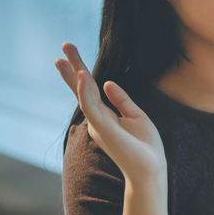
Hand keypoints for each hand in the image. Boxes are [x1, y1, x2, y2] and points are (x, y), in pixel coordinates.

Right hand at [56, 43, 165, 182]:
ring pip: (83, 94)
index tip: (71, 56)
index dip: (81, 73)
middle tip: (64, 45)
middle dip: (72, 68)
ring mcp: (98, 123)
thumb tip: (108, 82)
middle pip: (82, 88)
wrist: (150, 169)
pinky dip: (86, 91)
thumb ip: (122, 100)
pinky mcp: (103, 128)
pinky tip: (83, 75)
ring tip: (64, 55)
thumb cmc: (145, 147)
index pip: (91, 90)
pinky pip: (91, 106)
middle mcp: (97, 119)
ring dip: (74, 74)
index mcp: (106, 116)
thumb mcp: (136, 117)